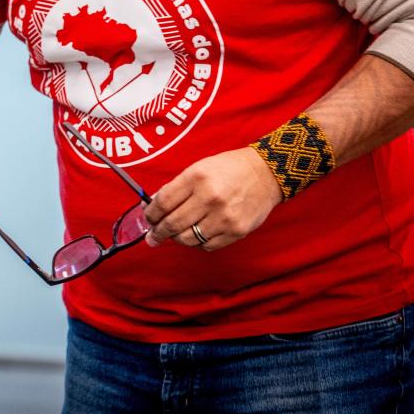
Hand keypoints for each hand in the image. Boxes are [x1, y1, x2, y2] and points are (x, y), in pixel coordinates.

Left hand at [143, 148, 282, 251]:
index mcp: (197, 178)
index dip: (151, 214)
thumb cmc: (229, 169)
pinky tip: (195, 236)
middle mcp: (210, 198)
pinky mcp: (236, 231)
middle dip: (158, 233)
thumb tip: (155, 206)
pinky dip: (197, 243)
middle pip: (173, 223)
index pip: (164, 201)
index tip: (148, 219)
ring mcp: (224, 217)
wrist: (265, 174)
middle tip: (152, 237)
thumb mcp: (199, 168)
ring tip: (174, 235)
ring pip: (188, 239)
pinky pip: (207, 245)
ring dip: (177, 239)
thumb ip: (177, 187)